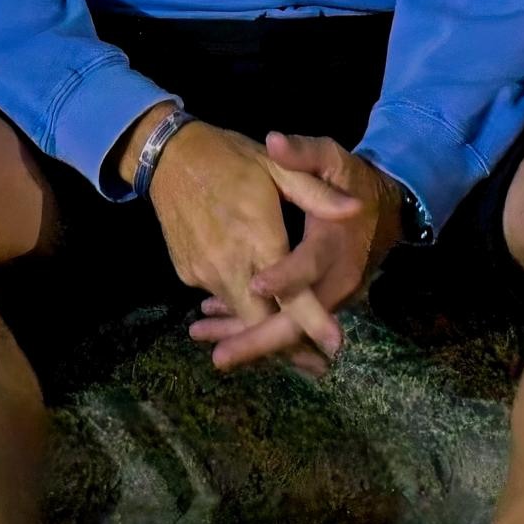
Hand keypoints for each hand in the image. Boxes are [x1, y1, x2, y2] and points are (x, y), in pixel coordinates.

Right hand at [148, 121, 363, 377]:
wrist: (167, 157)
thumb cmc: (230, 157)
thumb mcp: (276, 166)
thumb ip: (316, 193)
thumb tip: (355, 209)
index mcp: (258, 238)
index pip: (288, 291)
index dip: (312, 320)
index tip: (335, 346)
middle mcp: (229, 264)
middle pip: (260, 320)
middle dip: (288, 347)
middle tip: (318, 366)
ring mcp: (204, 272)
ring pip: (239, 313)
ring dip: (262, 330)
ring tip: (293, 353)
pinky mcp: (187, 272)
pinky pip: (220, 297)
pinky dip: (238, 307)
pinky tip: (250, 309)